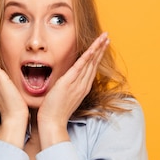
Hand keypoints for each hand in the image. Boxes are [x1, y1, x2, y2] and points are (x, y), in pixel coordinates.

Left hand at [37, 32, 109, 147]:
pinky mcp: (69, 83)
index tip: (102, 45)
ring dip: (97, 49)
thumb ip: (66, 87)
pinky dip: (88, 56)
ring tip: (104, 37)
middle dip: (101, 49)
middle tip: (107, 36)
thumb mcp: (63, 97)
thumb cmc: (54, 112)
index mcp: (82, 88)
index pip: (91, 68)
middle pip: (94, 63)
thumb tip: (65, 81)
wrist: (52, 123)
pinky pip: (80, 67)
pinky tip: (93, 48)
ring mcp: (77, 84)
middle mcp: (83, 85)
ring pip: (90, 63)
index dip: (97, 56)